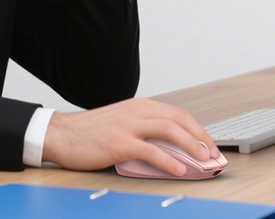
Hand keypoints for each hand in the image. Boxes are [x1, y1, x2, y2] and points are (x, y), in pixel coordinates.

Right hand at [42, 98, 217, 176]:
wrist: (61, 134)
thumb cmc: (89, 132)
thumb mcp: (121, 122)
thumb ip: (143, 128)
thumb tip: (169, 147)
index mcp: (140, 106)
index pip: (177, 114)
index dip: (197, 129)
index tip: (209, 144)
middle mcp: (137, 112)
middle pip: (179, 119)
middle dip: (201, 136)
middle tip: (213, 153)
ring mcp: (128, 126)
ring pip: (169, 130)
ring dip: (192, 145)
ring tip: (204, 159)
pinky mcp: (119, 143)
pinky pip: (151, 151)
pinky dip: (168, 160)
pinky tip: (179, 169)